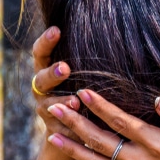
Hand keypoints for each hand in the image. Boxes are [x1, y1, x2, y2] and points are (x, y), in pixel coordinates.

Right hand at [31, 26, 80, 140]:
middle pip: (41, 79)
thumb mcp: (83, 71)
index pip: (40, 52)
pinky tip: (79, 130)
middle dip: (53, 73)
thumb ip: (88, 57)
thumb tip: (119, 33)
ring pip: (48, 105)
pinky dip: (68, 128)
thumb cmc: (83, 88)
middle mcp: (41, 88)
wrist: (72, 127)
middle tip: (65, 68)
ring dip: (62, 103)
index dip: (46, 41)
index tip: (57, 30)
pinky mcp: (53, 128)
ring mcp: (45, 108)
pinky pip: (58, 128)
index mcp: (46, 69)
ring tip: (76, 101)